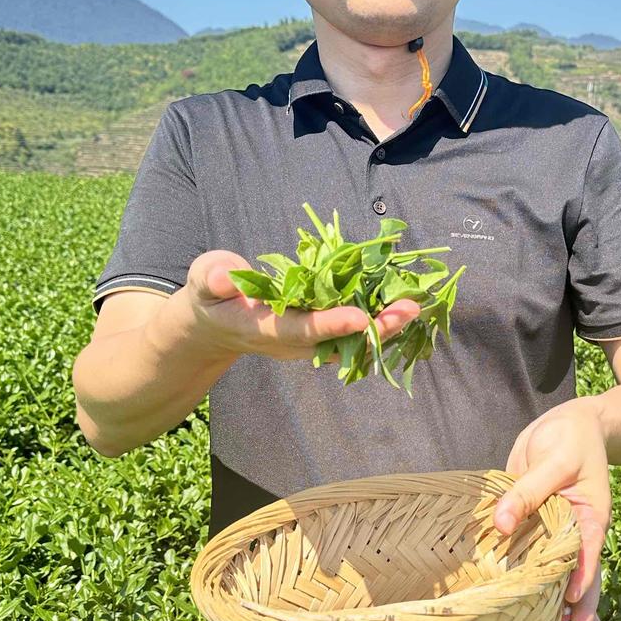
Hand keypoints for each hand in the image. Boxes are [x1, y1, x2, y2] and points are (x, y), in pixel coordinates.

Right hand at [182, 249, 421, 361]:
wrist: (215, 326)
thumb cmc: (210, 297)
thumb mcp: (203, 281)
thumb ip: (213, 277)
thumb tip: (226, 277)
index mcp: (265, 328)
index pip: (302, 330)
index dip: (331, 324)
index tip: (360, 316)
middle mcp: (293, 342)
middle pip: (340, 341)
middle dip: (376, 328)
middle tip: (409, 309)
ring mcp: (308, 343)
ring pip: (352, 341)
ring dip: (386, 326)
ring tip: (418, 304)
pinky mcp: (318, 336)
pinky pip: (352, 334)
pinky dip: (379, 321)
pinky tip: (404, 304)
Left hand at [492, 399, 612, 620]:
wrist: (575, 425)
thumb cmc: (570, 438)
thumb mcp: (553, 459)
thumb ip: (527, 490)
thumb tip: (501, 522)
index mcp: (590, 516)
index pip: (588, 553)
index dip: (583, 576)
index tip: (573, 600)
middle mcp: (581, 534)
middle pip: (584, 576)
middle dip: (582, 609)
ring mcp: (564, 538)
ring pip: (568, 578)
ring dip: (566, 608)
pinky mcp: (543, 534)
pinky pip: (545, 565)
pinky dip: (544, 588)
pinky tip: (541, 615)